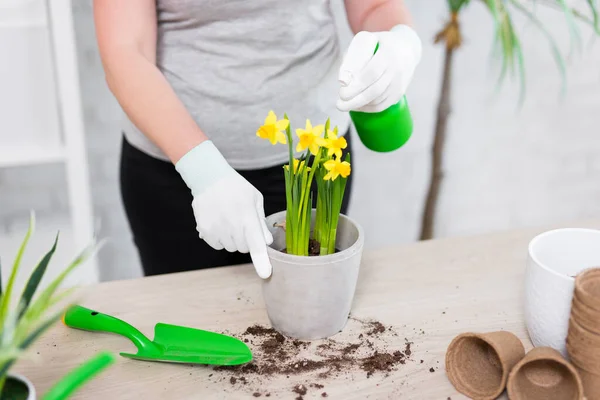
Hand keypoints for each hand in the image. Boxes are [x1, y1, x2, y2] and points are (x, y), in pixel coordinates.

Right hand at [175, 140, 273, 277]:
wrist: (209, 178)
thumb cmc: (236, 188)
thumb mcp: (255, 199)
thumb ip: (261, 222)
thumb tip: (267, 242)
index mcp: (247, 217)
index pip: (256, 244)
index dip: (262, 260)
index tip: (265, 274)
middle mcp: (231, 226)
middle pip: (244, 248)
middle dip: (247, 240)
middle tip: (242, 222)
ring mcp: (216, 230)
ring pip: (231, 247)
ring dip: (233, 239)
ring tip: (229, 219)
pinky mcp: (204, 231)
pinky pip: (217, 244)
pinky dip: (220, 238)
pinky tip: (219, 222)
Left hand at [336, 24, 421, 112]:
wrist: (407, 48)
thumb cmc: (380, 44)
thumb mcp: (367, 40)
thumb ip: (352, 58)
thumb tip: (342, 81)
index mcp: (388, 53)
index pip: (372, 72)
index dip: (356, 85)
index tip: (342, 93)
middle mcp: (397, 69)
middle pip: (375, 90)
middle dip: (355, 100)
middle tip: (339, 105)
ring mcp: (400, 83)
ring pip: (379, 100)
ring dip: (360, 105)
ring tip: (345, 105)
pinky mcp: (400, 93)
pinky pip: (383, 105)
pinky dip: (368, 108)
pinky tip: (357, 106)